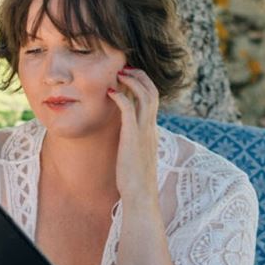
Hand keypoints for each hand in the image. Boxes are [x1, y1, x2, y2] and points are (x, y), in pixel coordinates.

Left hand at [107, 66, 159, 204]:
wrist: (140, 196)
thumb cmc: (135, 181)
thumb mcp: (136, 157)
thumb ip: (134, 144)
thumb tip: (125, 138)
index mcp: (152, 131)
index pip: (153, 99)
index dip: (143, 84)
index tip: (130, 77)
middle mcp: (151, 128)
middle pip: (153, 91)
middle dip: (140, 76)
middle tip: (125, 68)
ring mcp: (144, 132)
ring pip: (145, 95)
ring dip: (132, 80)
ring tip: (119, 73)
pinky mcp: (133, 137)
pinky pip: (128, 109)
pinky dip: (121, 97)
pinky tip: (110, 93)